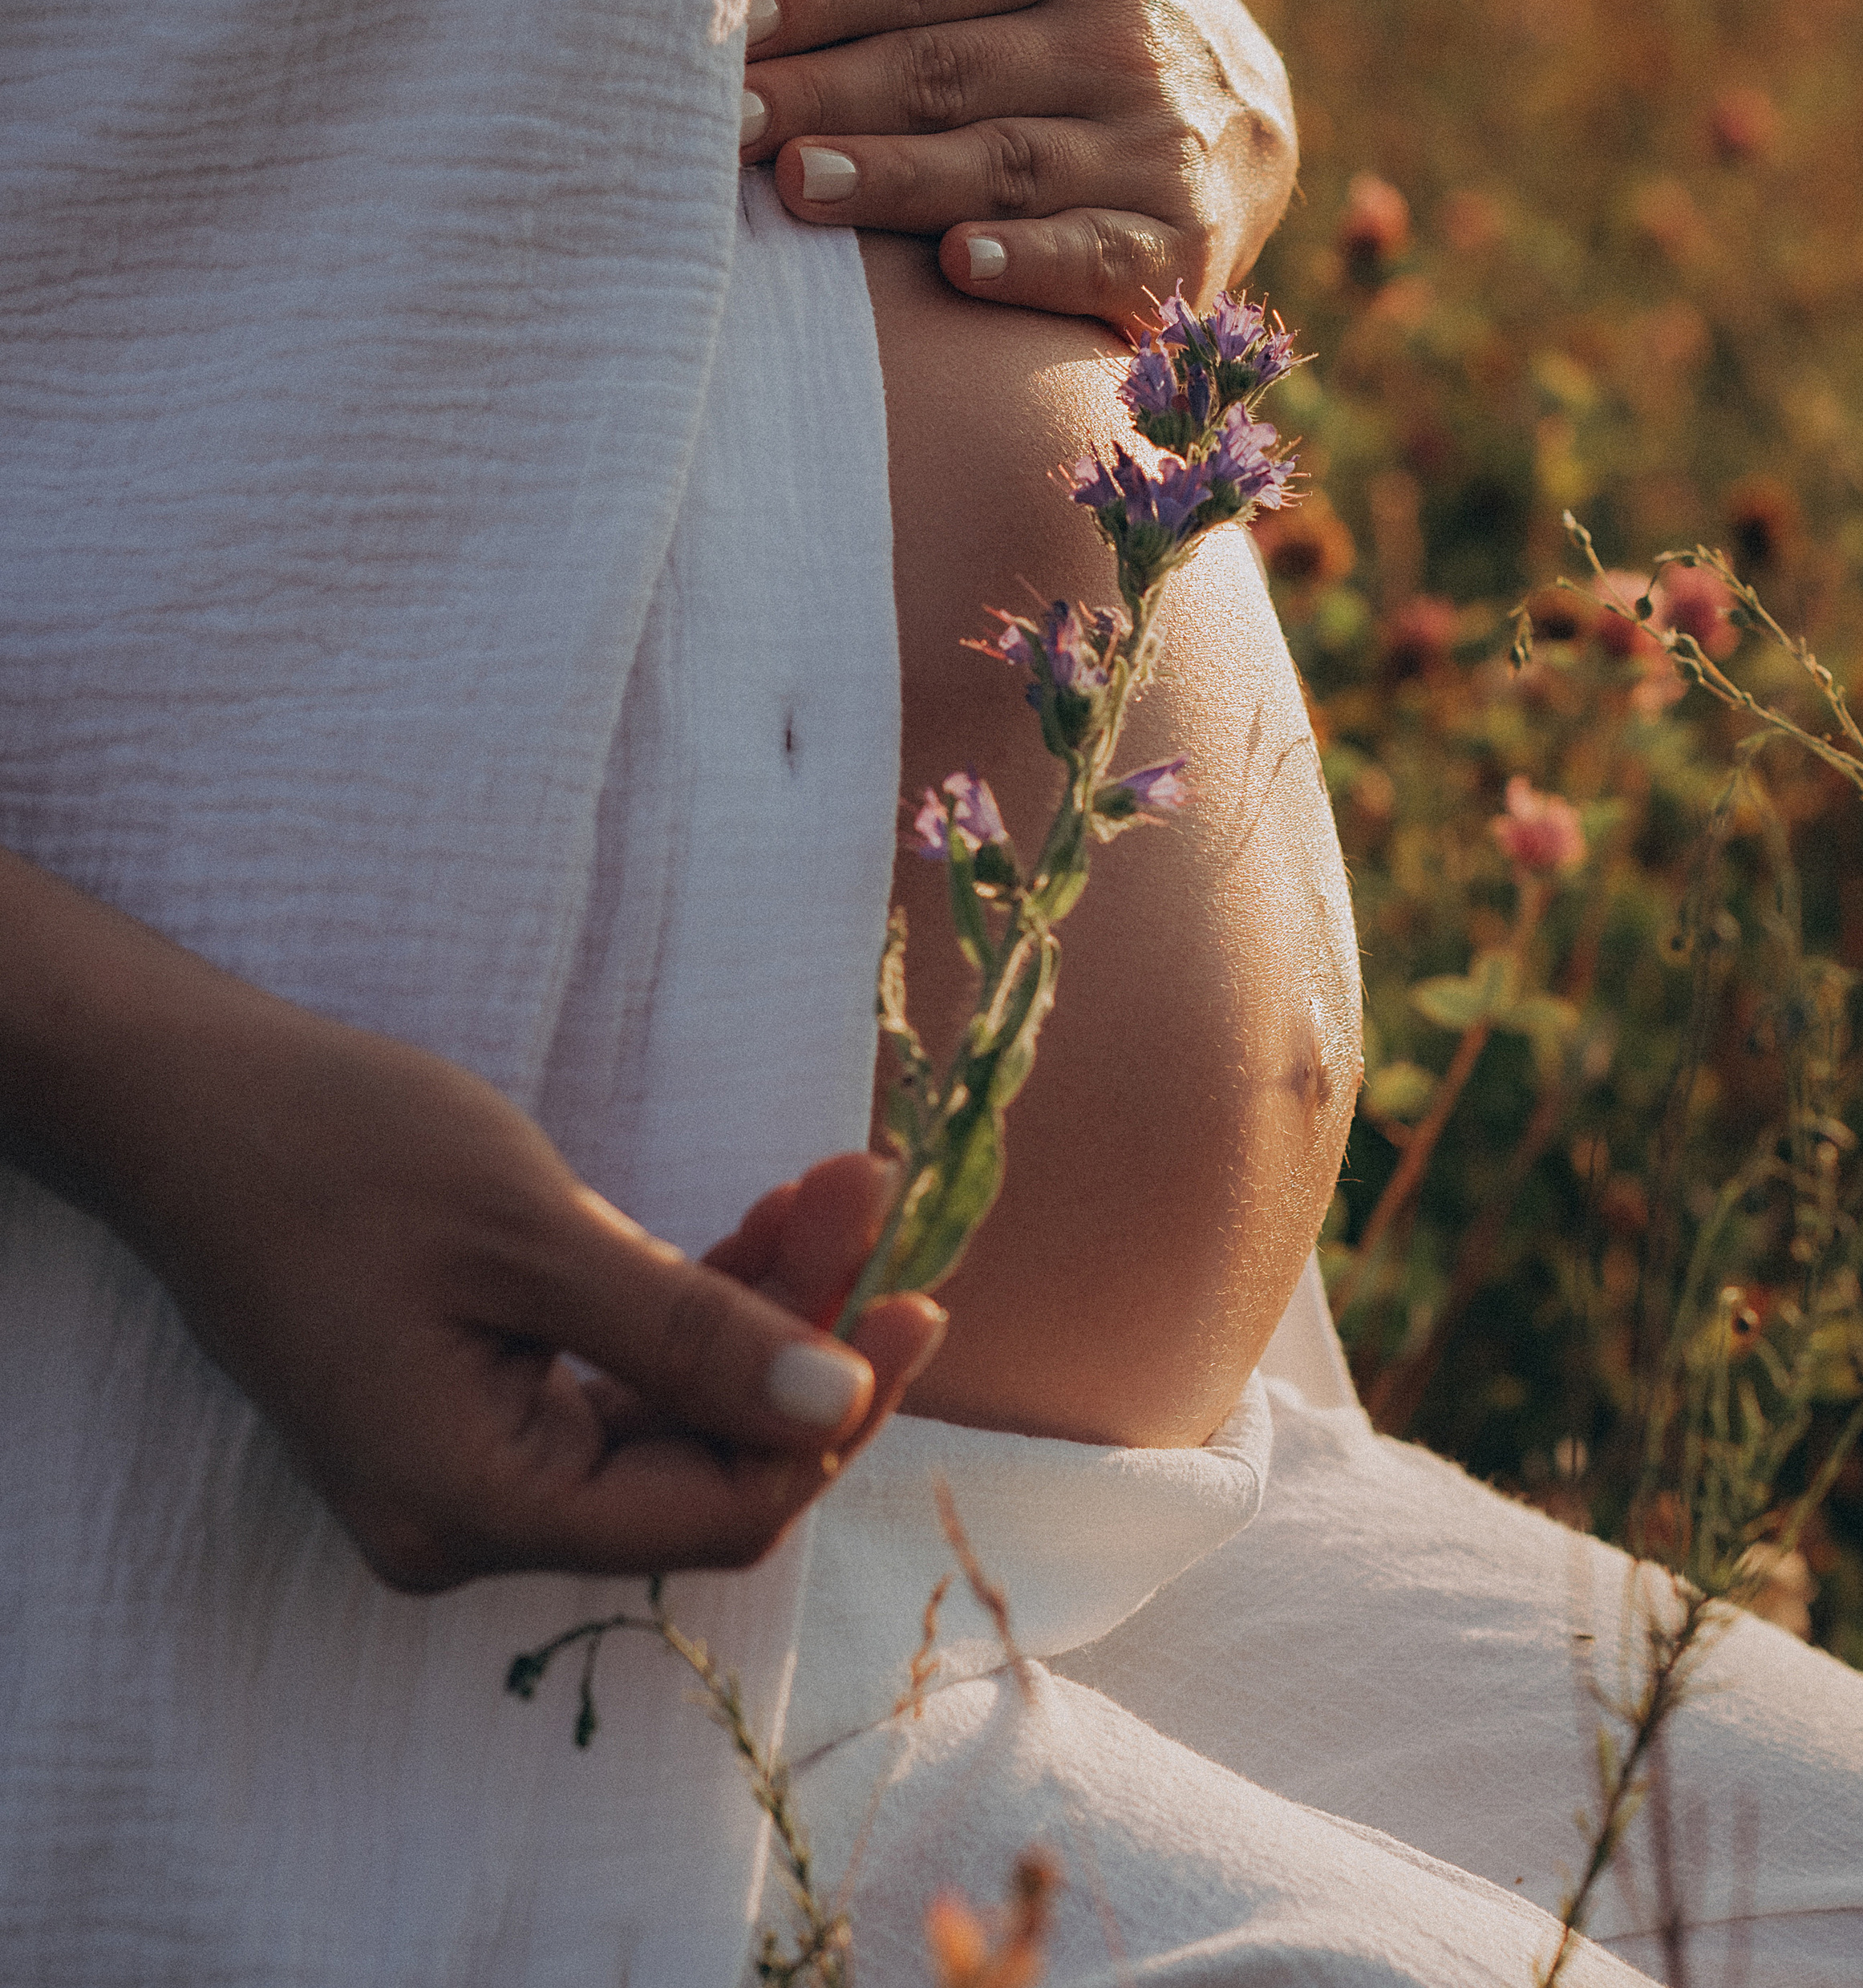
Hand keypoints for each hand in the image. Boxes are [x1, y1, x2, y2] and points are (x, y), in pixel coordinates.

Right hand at [0, 853, 942, 1591]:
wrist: (187, 1099)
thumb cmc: (339, 1153)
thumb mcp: (533, 1234)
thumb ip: (690, 1331)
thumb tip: (841, 1401)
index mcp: (475, 1507)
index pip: (716, 1511)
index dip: (834, 1415)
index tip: (919, 1298)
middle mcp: (470, 1517)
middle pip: (699, 1460)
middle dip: (805, 1334)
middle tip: (876, 1199)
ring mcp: (465, 1463)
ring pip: (668, 1412)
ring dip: (759, 1303)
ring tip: (840, 1182)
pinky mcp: (467, 1400)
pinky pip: (614, 1378)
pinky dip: (690, 1303)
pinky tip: (763, 1218)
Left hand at [742, 0, 1296, 337]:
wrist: (1246, 129)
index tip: (735, 8)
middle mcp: (1123, 36)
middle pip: (946, 67)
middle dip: (827, 91)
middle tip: (717, 115)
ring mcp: (1155, 147)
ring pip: (1001, 163)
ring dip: (897, 177)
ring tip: (794, 183)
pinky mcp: (1178, 248)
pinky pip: (1096, 255)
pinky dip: (1031, 262)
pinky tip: (961, 270)